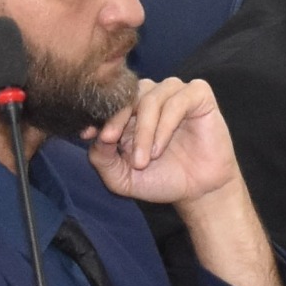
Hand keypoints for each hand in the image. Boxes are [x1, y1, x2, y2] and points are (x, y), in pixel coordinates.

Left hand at [80, 76, 241, 207]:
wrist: (198, 191)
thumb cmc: (161, 179)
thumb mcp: (121, 177)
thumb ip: (102, 157)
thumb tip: (94, 135)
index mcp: (130, 110)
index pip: (109, 102)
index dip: (97, 115)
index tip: (87, 133)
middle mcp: (151, 96)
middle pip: (127, 96)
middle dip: (117, 120)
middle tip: (112, 143)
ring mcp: (175, 93)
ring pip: (150, 98)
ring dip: (143, 130)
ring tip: (143, 160)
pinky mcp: (199, 95)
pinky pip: (177, 101)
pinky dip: (164, 125)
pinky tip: (160, 149)